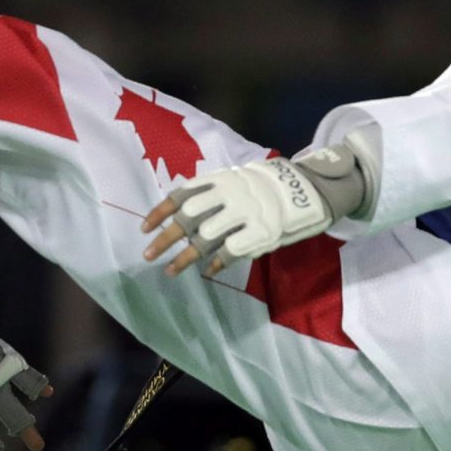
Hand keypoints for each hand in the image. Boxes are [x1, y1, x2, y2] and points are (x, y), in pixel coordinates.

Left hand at [142, 155, 338, 277]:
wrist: (305, 189)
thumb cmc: (263, 189)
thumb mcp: (235, 182)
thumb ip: (211, 194)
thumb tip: (178, 214)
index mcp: (220, 180)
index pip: (182, 194)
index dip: (160, 211)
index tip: (144, 228)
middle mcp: (229, 195)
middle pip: (188, 218)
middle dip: (165, 238)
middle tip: (148, 254)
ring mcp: (245, 214)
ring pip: (205, 238)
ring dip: (184, 257)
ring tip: (170, 270)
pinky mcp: (261, 232)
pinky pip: (230, 252)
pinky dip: (217, 263)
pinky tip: (209, 271)